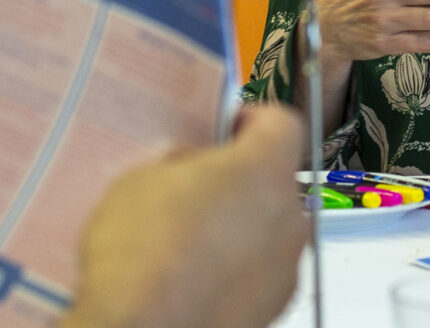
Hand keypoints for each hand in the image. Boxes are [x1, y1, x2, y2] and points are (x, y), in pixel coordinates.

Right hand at [62, 105, 308, 327]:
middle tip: (194, 182)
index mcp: (263, 169)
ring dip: (239, 223)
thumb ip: (182, 161)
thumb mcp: (144, 177)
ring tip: (186, 235)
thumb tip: (191, 165)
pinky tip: (192, 272)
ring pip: (269, 226)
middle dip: (239, 176)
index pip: (281, 122)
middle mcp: (288, 217)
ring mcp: (285, 269)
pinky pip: (260, 269)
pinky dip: (236, 266)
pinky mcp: (272, 309)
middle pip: (274, 178)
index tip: (225, 127)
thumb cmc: (141, 255)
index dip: (251, 120)